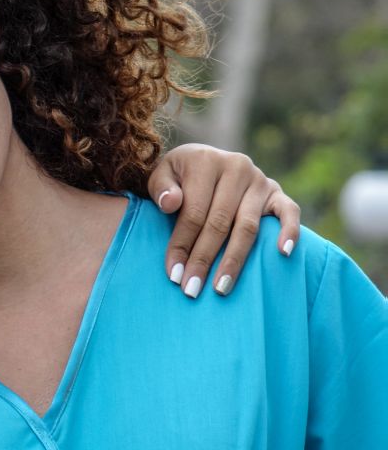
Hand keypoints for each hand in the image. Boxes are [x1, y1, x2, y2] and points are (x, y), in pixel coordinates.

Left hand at [148, 143, 300, 298]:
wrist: (201, 160)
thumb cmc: (177, 176)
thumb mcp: (161, 175)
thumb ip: (161, 188)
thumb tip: (170, 203)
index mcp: (205, 161)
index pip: (194, 212)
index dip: (182, 244)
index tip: (173, 274)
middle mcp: (236, 167)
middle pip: (219, 223)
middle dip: (204, 259)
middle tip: (192, 289)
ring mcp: (259, 180)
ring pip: (248, 226)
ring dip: (235, 260)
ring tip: (222, 287)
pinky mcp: (277, 191)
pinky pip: (289, 212)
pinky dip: (289, 231)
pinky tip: (284, 253)